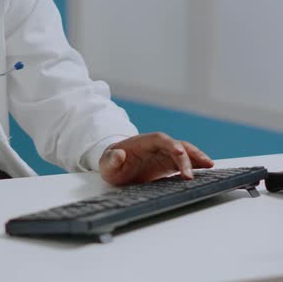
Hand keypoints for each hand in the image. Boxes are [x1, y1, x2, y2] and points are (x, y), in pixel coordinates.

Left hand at [99, 133, 213, 185]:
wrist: (115, 167)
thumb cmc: (111, 165)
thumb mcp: (106, 164)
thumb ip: (111, 159)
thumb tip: (118, 154)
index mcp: (143, 142)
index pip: (160, 140)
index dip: (171, 145)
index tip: (179, 153)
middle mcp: (157, 146)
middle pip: (177, 146)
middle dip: (187, 157)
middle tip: (191, 175)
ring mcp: (165, 154)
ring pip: (185, 152)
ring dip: (197, 158)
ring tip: (209, 166)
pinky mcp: (169, 164)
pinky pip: (186, 162)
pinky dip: (197, 164)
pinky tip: (207, 170)